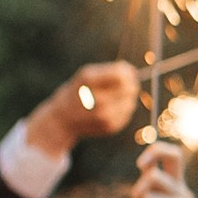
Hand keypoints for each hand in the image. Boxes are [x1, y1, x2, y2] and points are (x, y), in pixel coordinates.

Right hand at [23, 61, 139, 159]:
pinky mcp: (111, 127)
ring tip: (115, 96)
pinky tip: (112, 107)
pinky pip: (127, 114)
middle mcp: (97, 100)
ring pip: (130, 102)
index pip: (121, 75)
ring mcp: (104, 116)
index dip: (128, 73)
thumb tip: (133, 71)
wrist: (64, 118)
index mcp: (89, 81)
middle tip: (125, 84)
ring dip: (127, 97)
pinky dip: (123, 109)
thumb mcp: (87, 74)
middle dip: (130, 84)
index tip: (127, 73)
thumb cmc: (78, 91)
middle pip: (129, 89)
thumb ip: (111, 70)